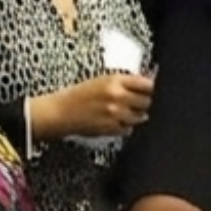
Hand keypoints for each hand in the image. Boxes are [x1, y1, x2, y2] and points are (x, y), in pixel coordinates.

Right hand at [32, 72, 153, 139]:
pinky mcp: (112, 128)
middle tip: (137, 102)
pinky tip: (116, 121)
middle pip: (147, 101)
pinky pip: (129, 129)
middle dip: (144, 102)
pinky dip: (126, 126)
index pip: (147, 84)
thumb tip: (146, 86)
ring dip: (136, 115)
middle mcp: (117, 97)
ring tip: (123, 112)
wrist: (60, 112)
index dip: (150, 88)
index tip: (150, 90)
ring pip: (140, 117)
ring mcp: (115, 114)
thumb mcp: (101, 80)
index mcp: (115, 81)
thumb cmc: (77, 95)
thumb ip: (124, 83)